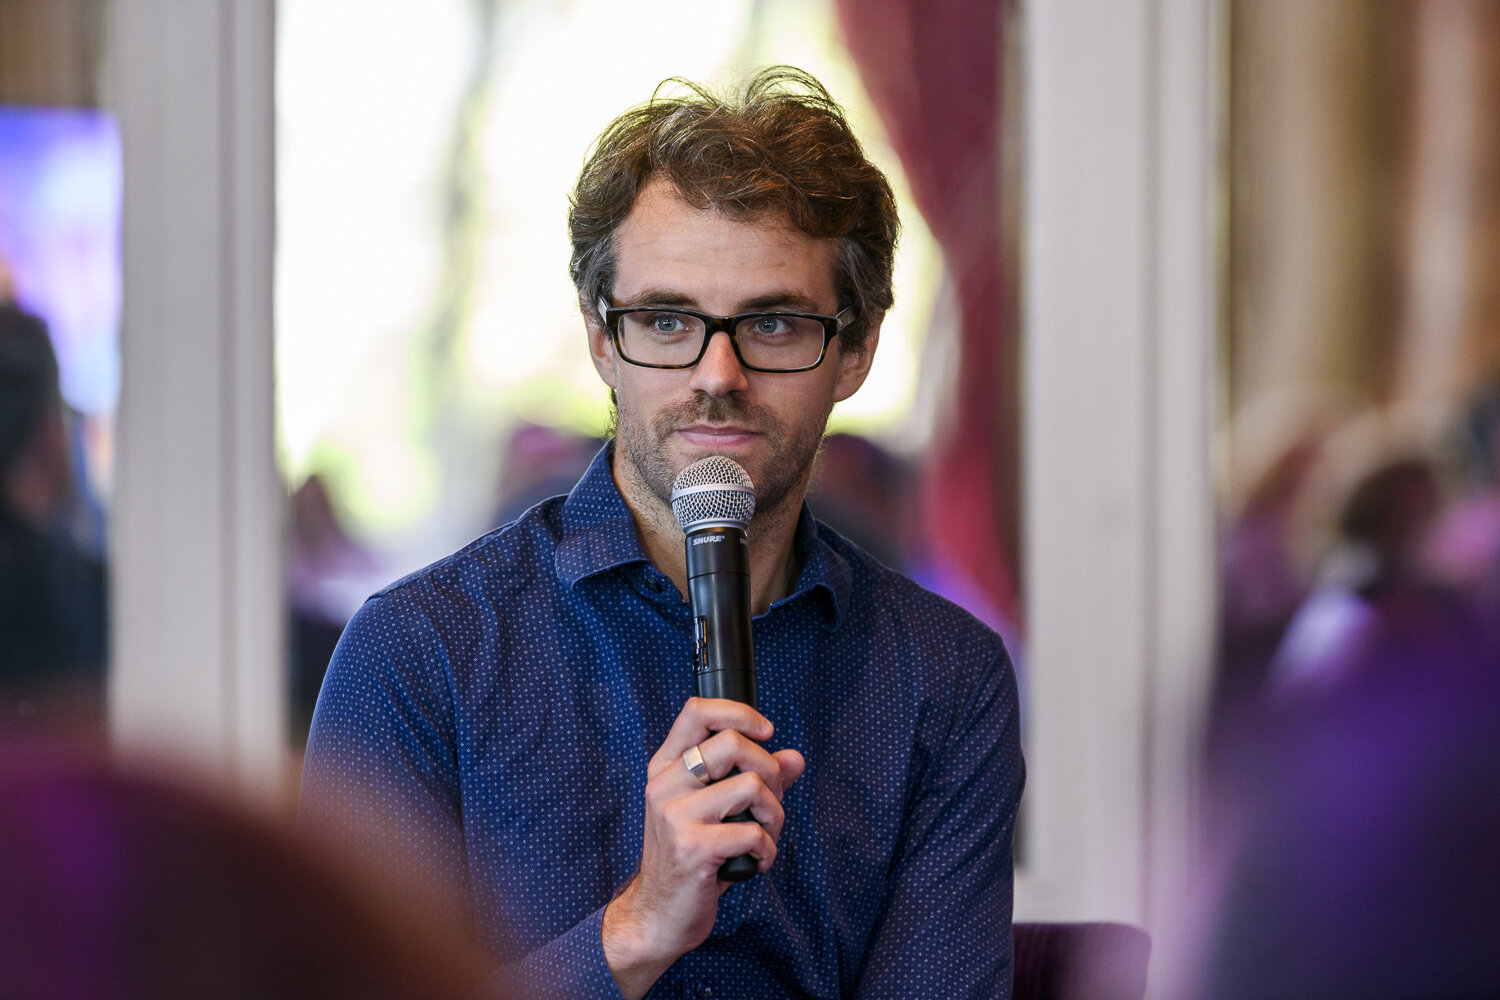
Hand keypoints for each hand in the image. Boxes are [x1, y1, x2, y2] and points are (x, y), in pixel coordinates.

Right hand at [602, 697, 805, 998]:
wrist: (657, 916)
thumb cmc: (690, 858)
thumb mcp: (715, 812)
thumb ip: (754, 780)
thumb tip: (795, 758)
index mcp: (666, 768)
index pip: (697, 712)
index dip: (739, 713)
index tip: (766, 733)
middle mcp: (665, 785)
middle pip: (733, 743)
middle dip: (770, 772)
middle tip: (770, 803)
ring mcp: (675, 816)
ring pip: (751, 786)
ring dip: (775, 815)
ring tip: (766, 835)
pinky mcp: (692, 849)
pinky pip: (753, 833)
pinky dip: (768, 850)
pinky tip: (757, 862)